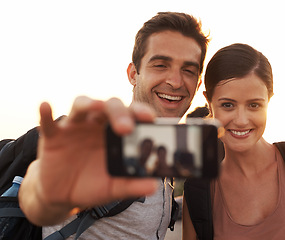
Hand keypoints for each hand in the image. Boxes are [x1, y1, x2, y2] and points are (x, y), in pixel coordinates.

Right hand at [20, 96, 157, 224]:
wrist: (64, 195)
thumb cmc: (93, 184)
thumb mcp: (114, 187)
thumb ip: (132, 184)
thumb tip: (154, 186)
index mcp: (116, 133)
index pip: (131, 114)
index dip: (140, 112)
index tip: (150, 118)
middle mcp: (97, 124)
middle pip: (110, 106)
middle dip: (119, 113)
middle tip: (126, 128)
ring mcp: (75, 127)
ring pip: (82, 106)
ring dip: (89, 104)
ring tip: (96, 106)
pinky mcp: (53, 136)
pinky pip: (48, 122)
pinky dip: (46, 114)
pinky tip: (46, 106)